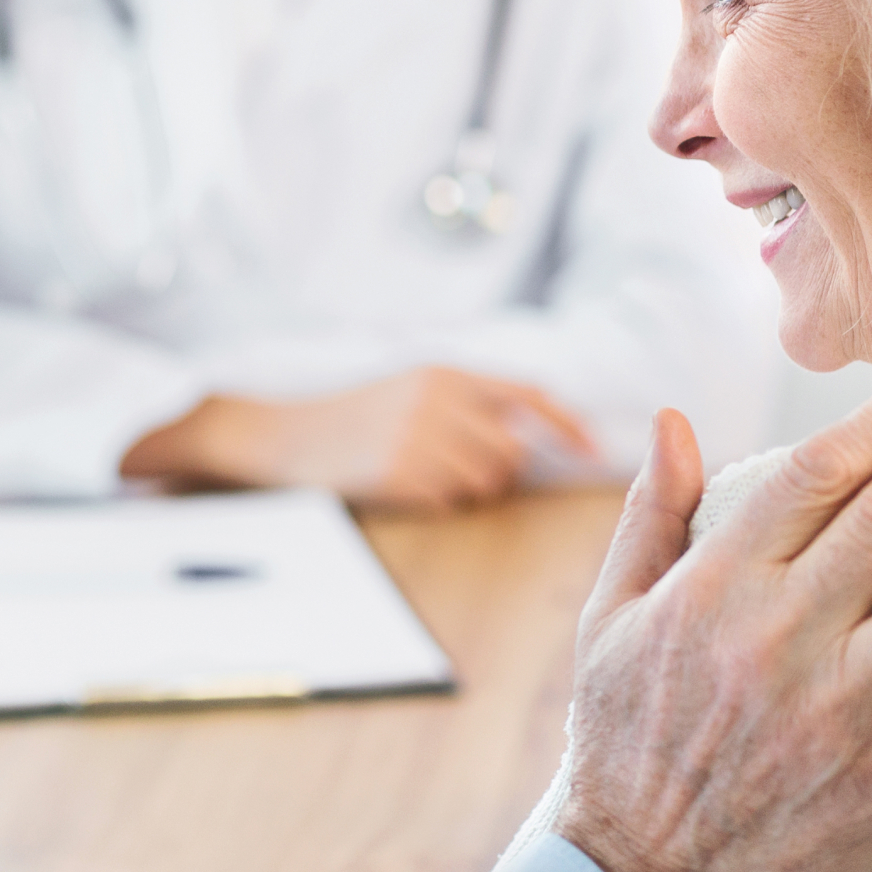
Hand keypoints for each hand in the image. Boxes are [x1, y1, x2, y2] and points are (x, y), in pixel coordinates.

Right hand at [121, 366, 597, 510]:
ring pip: (483, 481)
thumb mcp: (409, 385)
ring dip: (465, 487)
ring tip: (420, 472)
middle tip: (452, 466)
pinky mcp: (398, 473)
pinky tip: (400, 483)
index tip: (591, 448)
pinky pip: (449, 500)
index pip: (529, 394)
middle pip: (510, 451)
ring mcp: (417, 436)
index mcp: (444, 370)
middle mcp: (436, 398)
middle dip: (495, 468)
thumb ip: (466, 399)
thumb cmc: (351, 415)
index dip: (566, 423)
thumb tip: (529, 434)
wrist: (280, 434)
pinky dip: (434, 500)